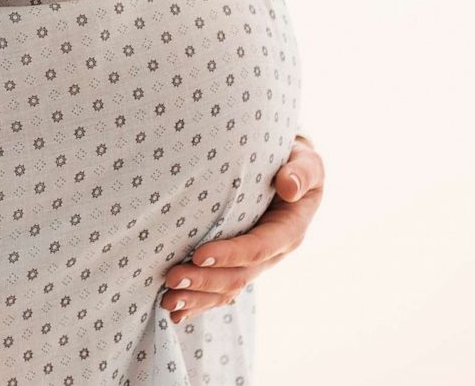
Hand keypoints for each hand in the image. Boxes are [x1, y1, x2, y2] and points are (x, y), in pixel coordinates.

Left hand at [159, 134, 324, 323]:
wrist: (286, 170)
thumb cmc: (292, 161)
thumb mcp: (306, 161)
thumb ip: (301, 172)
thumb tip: (289, 186)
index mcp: (290, 229)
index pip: (260, 247)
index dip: (231, 254)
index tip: (199, 254)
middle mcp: (273, 252)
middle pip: (239, 276)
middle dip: (205, 281)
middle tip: (172, 279)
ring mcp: (255, 263)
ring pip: (228, 289)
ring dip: (198, 298)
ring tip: (167, 300)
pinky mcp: (239, 266)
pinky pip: (221, 291)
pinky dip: (199, 303)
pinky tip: (177, 313)